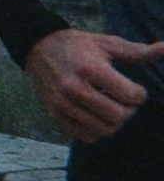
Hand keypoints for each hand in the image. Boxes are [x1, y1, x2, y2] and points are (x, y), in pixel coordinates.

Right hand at [25, 27, 163, 142]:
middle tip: (125, 101)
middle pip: (118, 117)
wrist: (39, 48)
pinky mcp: (56, 115)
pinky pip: (87, 136)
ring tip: (110, 106)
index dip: (139, 95)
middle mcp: (74, 88)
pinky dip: (98, 130)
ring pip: (104, 130)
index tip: (135, 90)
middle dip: (129, 111)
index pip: (130, 96)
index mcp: (90, 68)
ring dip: (114, 122)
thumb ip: (137, 51)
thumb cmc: (79, 46)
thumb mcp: (107, 44)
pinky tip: (96, 113)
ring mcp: (63, 104)